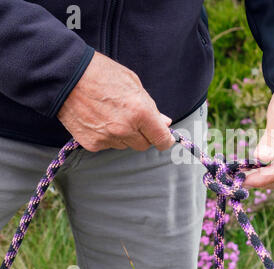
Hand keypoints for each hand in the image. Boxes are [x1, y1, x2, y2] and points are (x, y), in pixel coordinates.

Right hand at [57, 51, 174, 151]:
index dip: (164, 139)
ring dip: (124, 135)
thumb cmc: (101, 74)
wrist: (66, 76)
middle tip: (133, 119)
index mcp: (140, 112)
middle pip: (144, 145)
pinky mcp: (92, 143)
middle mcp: (125, 129)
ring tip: (112, 114)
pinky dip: (107, 136)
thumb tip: (164, 123)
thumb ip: (151, 108)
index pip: (161, 139)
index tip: (164, 138)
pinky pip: (108, 145)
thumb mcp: (134, 84)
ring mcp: (108, 138)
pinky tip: (99, 119)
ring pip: (125, 145)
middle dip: (143, 135)